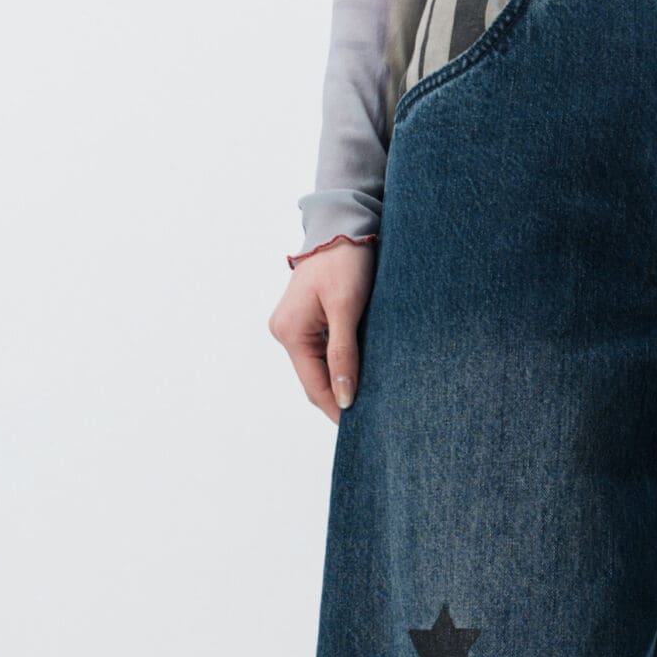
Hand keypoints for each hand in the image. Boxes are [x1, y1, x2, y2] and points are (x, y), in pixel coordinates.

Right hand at [268, 240, 377, 422]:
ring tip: (371, 400)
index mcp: (290, 332)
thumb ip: (343, 354)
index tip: (361, 430)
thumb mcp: (346, 308)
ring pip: (319, 368)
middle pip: (315, 380)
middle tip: (372, 419)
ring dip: (341, 382)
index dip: (336, 410)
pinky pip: (322, 353)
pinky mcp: (305, 320)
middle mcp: (285, 331)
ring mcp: (293, 326)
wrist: (343, 227)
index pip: (314, 386)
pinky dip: (341, 365)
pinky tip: (361, 374)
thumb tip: (343, 398)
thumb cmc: (346, 261)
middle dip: (340, 398)